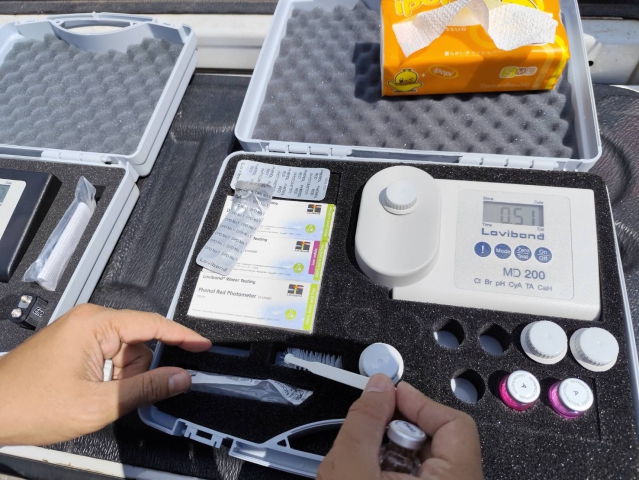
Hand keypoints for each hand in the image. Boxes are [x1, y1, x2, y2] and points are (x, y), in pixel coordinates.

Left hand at [0, 304, 210, 445]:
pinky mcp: (75, 344)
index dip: (182, 337)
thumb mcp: (99, 403)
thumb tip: (181, 377)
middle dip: (139, 371)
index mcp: (96, 324)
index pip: (153, 324)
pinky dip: (111, 377)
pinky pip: (110, 356)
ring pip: (126, 352)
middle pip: (140, 341)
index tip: (203, 346)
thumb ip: (147, 389)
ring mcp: (81, 331)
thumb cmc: (30, 404)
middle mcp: (90, 320)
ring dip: (123, 378)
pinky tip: (93, 394)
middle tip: (119, 396)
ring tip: (98, 398)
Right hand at [318, 374, 483, 479]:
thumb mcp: (350, 470)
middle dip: (399, 429)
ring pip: (427, 464)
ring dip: (392, 454)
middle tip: (371, 431)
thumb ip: (365, 422)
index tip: (389, 395)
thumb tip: (377, 387)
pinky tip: (369, 477)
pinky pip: (419, 479)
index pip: (455, 424)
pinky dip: (392, 473)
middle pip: (440, 441)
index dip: (418, 402)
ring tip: (364, 465)